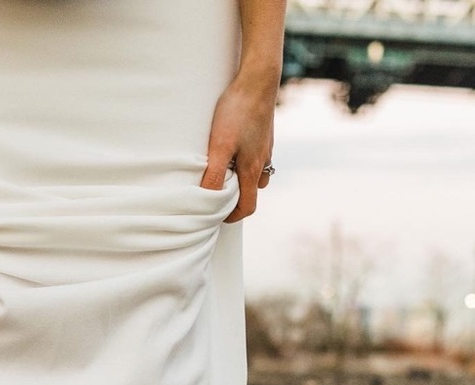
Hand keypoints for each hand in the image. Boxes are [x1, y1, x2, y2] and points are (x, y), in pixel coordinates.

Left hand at [199, 68, 277, 222]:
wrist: (258, 78)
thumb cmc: (237, 111)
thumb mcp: (219, 146)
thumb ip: (214, 175)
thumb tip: (208, 201)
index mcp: (252, 170)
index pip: (248, 206)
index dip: (232, 216)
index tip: (216, 215)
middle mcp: (263, 161)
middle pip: (252, 192)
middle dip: (235, 199)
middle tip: (215, 194)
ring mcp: (265, 147)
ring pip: (256, 174)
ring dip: (241, 180)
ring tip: (222, 174)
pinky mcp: (263, 133)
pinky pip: (256, 156)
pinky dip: (245, 162)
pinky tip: (232, 151)